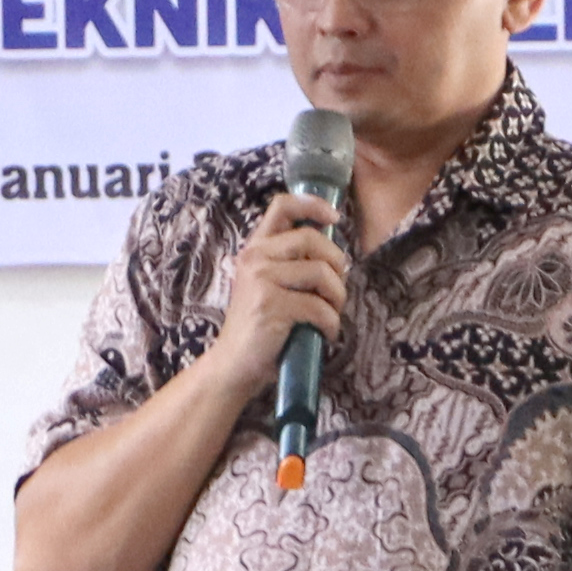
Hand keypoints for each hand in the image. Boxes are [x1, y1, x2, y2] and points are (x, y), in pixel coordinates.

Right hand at [203, 190, 354, 395]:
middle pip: (312, 239)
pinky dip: (331, 324)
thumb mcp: (267, 285)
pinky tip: (324, 334)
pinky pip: (320, 307)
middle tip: (337, 289)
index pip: (282, 206)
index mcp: (255, 248)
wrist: (234, 365)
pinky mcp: (272, 306)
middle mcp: (255, 258)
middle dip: (337, 264)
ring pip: (322, 273)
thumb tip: (334, 255)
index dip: (314, 205)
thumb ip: (289, 264)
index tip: (335, 218)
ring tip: (330, 315)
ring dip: (337, 298)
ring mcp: (262, 280)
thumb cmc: (259, 328)